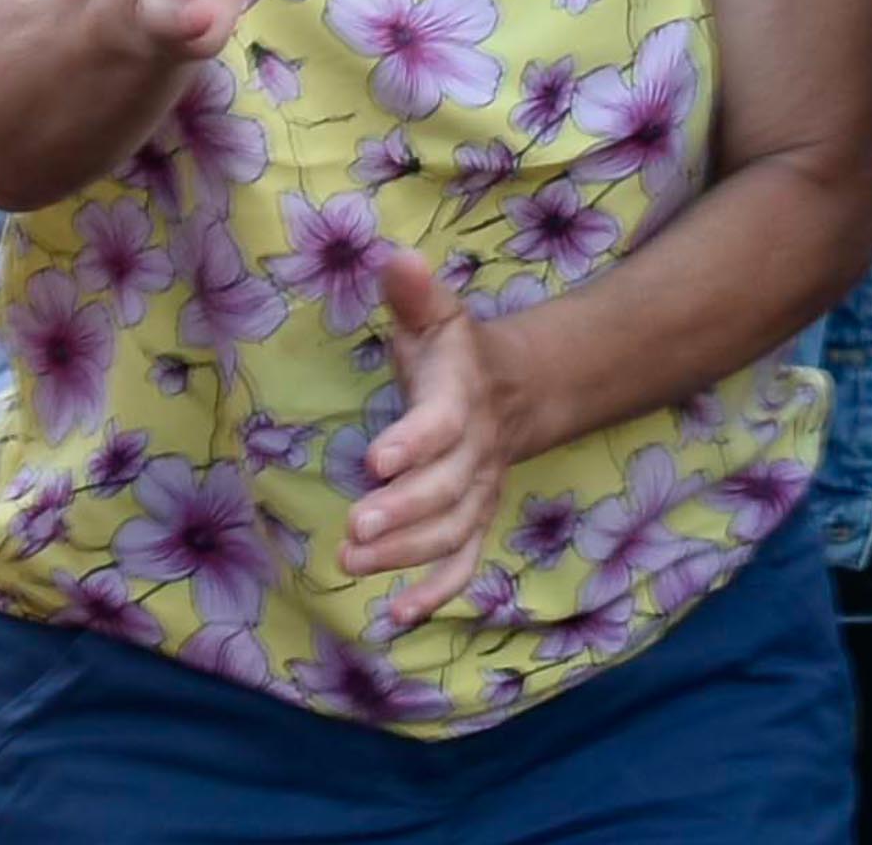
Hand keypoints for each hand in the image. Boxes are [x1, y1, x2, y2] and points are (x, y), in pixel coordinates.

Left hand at [345, 246, 516, 631]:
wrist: (519, 390)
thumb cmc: (456, 352)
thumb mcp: (438, 315)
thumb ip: (413, 293)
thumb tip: (393, 256)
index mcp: (461, 397)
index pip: (440, 424)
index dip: (413, 443)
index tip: (376, 461)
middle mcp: (476, 452)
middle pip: (447, 490)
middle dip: (404, 512)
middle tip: (355, 527)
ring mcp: (479, 492)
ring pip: (451, 532)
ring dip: (406, 554)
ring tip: (352, 561)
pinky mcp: (475, 521)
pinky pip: (463, 563)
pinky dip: (436, 592)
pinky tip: (397, 615)